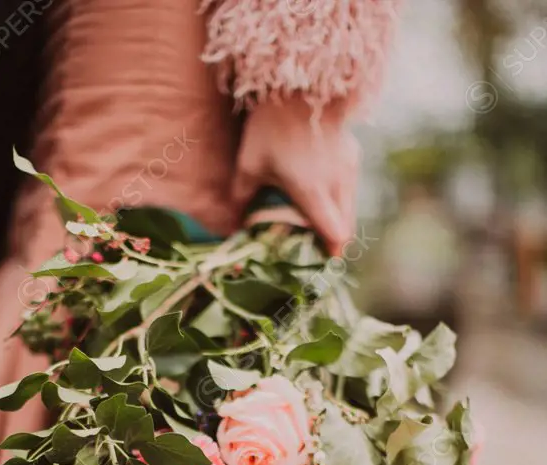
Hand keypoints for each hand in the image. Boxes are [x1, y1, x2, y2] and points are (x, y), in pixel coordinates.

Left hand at [232, 96, 360, 255]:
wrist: (302, 82)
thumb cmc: (271, 126)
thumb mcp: (249, 164)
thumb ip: (241, 197)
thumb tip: (230, 224)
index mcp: (313, 192)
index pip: (334, 235)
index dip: (330, 252)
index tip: (320, 262)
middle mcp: (337, 184)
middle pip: (346, 228)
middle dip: (333, 242)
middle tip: (315, 250)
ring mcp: (349, 169)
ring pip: (351, 209)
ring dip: (338, 221)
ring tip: (318, 225)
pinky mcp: (353, 155)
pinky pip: (350, 189)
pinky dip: (341, 201)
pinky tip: (323, 196)